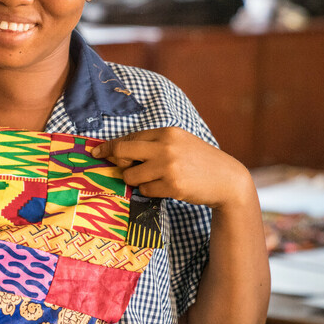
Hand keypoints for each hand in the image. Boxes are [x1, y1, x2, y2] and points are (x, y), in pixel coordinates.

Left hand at [92, 127, 254, 210]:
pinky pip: (145, 190)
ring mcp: (168, 166)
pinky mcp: (172, 185)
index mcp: (167, 132)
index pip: (129, 138)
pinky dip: (150, 191)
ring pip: (131, 175)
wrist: (226, 180)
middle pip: (123, 152)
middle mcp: (166, 146)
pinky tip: (166, 188)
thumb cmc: (199, 161)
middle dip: (117, 162)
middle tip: (121, 168)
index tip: (97, 152)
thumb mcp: (179, 143)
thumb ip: (153, 144)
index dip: (109, 146)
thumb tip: (119, 152)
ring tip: (155, 179)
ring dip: (137, 181)